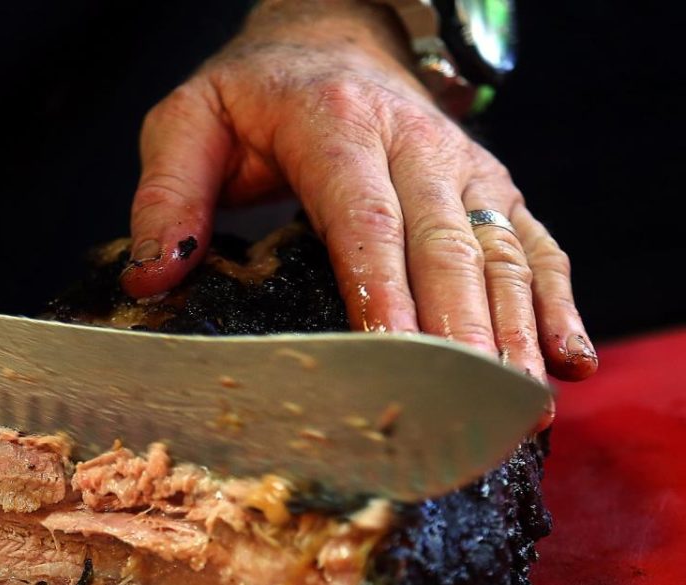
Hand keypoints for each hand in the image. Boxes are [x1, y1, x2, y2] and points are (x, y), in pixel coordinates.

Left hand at [122, 0, 596, 398]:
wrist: (330, 34)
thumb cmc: (253, 92)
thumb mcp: (187, 121)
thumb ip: (165, 195)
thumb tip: (152, 281)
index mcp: (333, 125)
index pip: (363, 217)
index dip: (383, 290)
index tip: (392, 359)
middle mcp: (412, 143)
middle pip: (446, 244)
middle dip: (460, 332)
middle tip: (466, 410)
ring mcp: (461, 166)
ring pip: (501, 249)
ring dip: (516, 329)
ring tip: (519, 405)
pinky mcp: (488, 186)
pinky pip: (533, 242)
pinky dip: (556, 302)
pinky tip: (569, 359)